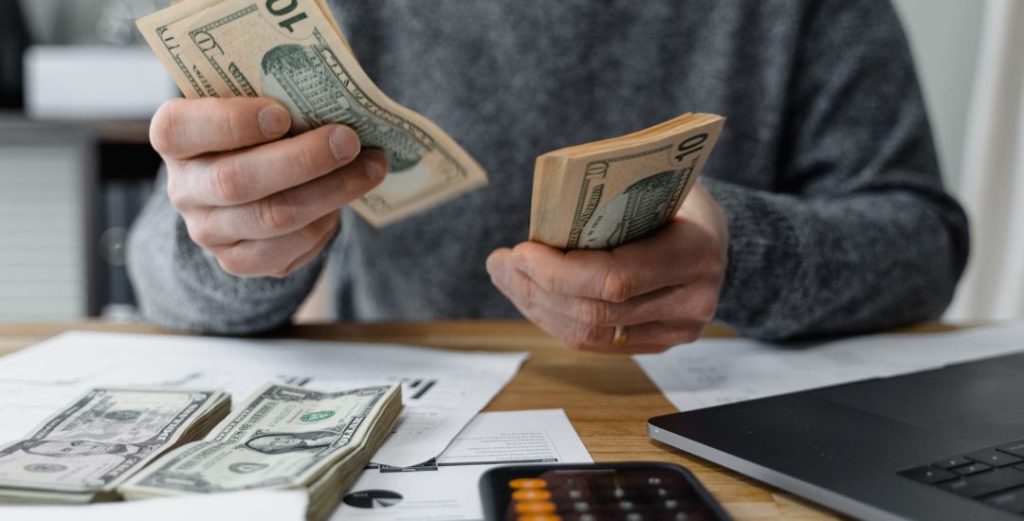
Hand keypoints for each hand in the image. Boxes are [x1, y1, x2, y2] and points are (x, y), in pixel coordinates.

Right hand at [150, 96, 387, 277]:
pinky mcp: (239, 261)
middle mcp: (183, 189)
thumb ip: (277, 98)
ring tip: (370, 167)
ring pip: (272, 218)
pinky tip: (345, 200)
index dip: (231, 122)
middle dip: (302, 160)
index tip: (282, 114)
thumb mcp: (254, 104)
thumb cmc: (257, 129)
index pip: (181, 129)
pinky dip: (325, 223)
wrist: (250, 183)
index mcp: (173, 136)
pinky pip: (289, 249)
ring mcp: (208, 231)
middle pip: (236, 181)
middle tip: (348, 140)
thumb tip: (336, 98)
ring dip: (331, 192)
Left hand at [487, 184, 728, 353]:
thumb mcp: (653, 182)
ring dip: (537, 307)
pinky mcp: (658, 344)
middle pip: (596, 312)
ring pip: (589, 334)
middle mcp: (692, 300)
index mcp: (695, 253)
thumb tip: (541, 217)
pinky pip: (595, 343)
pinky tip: (531, 295)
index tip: (520, 251)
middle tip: (501, 263)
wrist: (716, 235)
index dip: (559, 272)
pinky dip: (554, 319)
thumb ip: (608, 199)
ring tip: (506, 277)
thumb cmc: (677, 199)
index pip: (615, 279)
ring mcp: (677, 330)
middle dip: (537, 288)